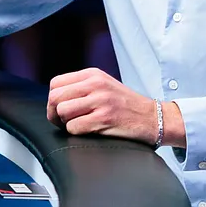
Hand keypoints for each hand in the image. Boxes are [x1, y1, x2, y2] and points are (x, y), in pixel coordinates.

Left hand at [48, 67, 174, 144]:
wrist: (152, 117)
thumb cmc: (126, 105)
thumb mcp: (104, 85)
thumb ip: (81, 87)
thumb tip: (55, 99)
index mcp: (92, 74)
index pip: (56, 83)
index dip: (53, 99)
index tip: (59, 110)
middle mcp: (95, 84)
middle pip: (55, 97)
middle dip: (54, 113)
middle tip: (63, 122)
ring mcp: (100, 101)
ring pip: (62, 112)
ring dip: (65, 123)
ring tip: (77, 125)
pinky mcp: (104, 118)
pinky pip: (74, 127)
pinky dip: (77, 132)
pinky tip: (89, 131)